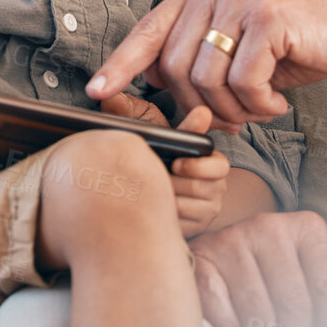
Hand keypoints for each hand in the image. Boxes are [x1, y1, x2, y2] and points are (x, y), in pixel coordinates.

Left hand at [87, 0, 326, 125]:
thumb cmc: (302, 37)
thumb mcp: (241, 40)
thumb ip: (200, 54)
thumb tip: (157, 89)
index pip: (148, 30)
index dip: (120, 65)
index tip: (98, 92)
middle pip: (174, 67)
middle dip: (201, 106)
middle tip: (235, 118)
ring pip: (206, 79)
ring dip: (233, 110)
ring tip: (260, 108)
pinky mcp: (268, 17)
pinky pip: (242, 82)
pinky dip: (258, 105)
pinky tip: (277, 102)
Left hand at [101, 96, 227, 235]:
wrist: (157, 191)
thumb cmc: (154, 154)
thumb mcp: (150, 131)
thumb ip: (134, 113)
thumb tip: (110, 98)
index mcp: (211, 161)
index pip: (217, 165)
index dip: (198, 166)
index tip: (176, 164)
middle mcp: (216, 186)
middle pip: (196, 189)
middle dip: (169, 183)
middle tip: (148, 179)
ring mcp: (208, 209)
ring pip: (185, 208)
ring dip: (163, 200)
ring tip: (144, 191)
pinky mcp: (196, 227)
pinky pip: (178, 225)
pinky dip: (161, 217)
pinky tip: (146, 209)